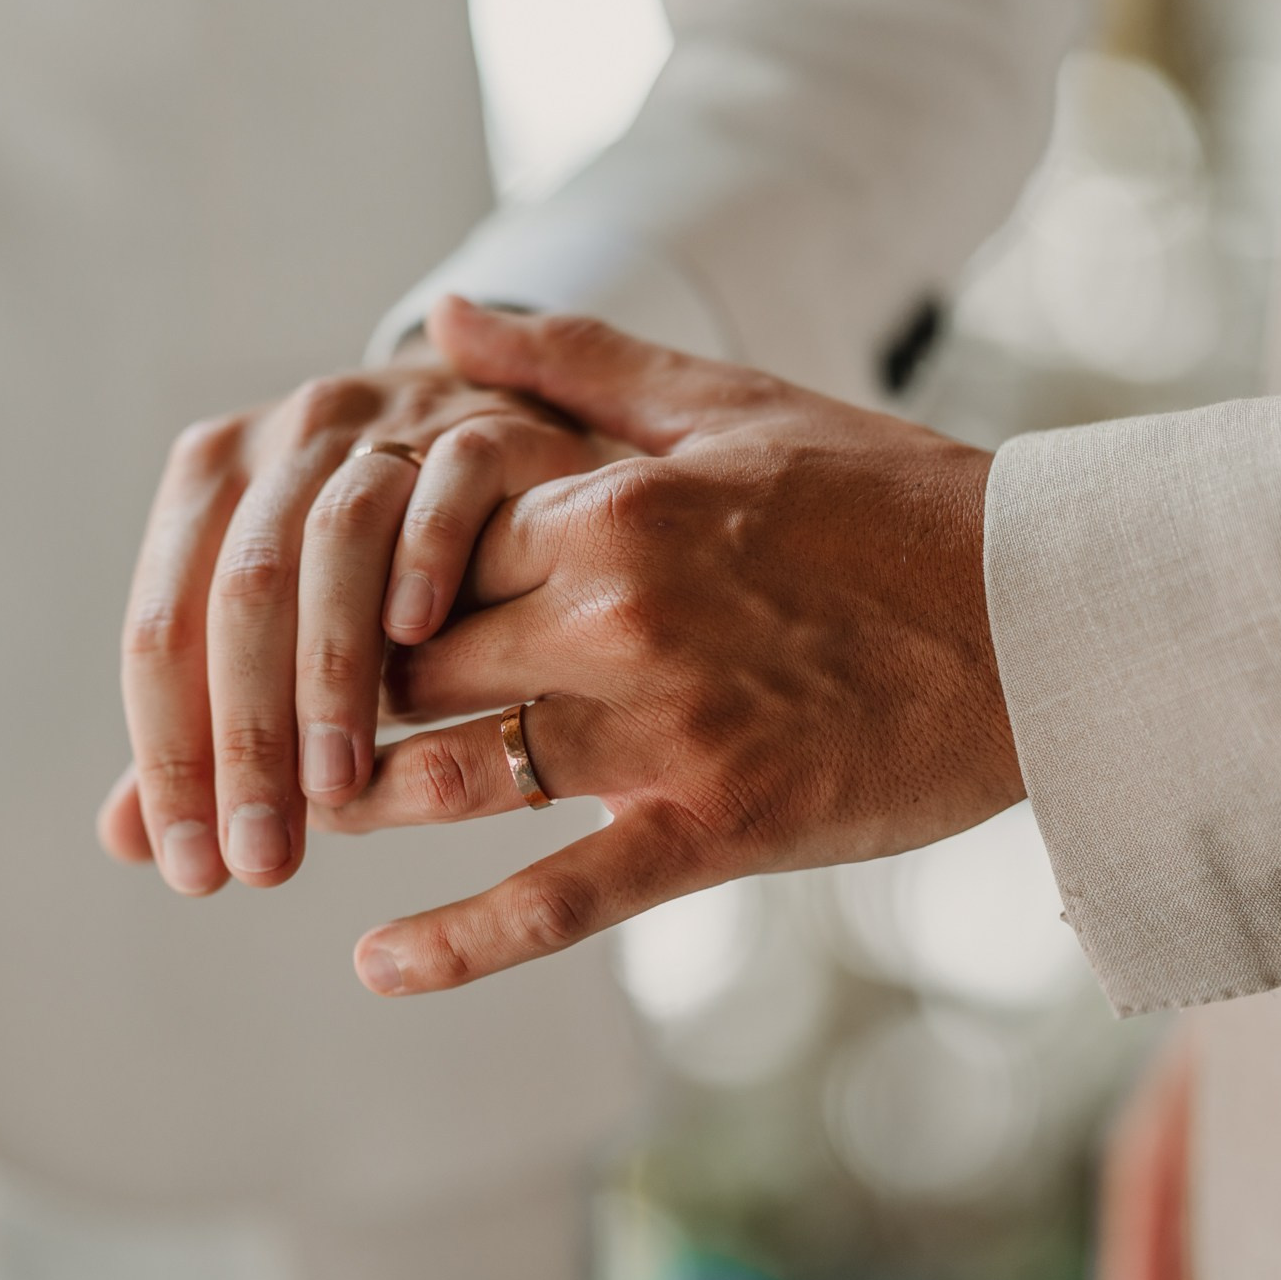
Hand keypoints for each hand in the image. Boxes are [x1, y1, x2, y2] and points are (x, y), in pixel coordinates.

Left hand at [100, 343, 605, 893]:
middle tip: (263, 858)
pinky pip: (448, 485)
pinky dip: (426, 557)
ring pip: (336, 540)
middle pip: (242, 594)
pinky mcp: (484, 427)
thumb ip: (212, 722)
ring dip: (330, 673)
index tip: (197, 872)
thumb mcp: (287, 633)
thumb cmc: (379, 568)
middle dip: (246, 740)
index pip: (162, 632)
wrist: (502, 453)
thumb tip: (135, 842)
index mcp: (210, 485)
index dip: (171, 757)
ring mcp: (385, 427)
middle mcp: (284, 444)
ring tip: (337, 787)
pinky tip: (416, 640)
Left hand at [322, 298, 1024, 995]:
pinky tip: (375, 965)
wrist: (1050, 615)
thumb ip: (573, 360)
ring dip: (353, 803)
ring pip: (452, 771)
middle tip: (230, 753)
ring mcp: (665, 724)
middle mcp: (617, 608)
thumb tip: (446, 314)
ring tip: (278, 830)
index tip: (267, 623)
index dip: (328, 594)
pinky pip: (562, 895)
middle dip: (308, 709)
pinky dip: (461, 938)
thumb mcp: (727, 404)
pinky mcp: (719, 825)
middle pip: (406, 664)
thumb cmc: (889, 503)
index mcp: (609, 501)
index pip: (411, 549)